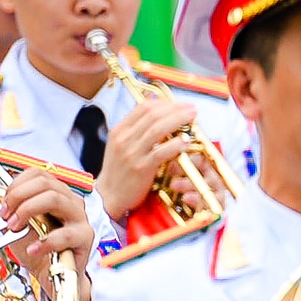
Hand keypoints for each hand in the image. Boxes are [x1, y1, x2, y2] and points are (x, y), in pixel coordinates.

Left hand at [0, 169, 93, 300]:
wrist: (53, 275)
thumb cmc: (38, 249)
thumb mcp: (14, 229)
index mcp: (55, 194)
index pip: (38, 174)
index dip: (16, 185)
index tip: (2, 204)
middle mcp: (69, 201)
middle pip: (45, 183)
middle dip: (18, 197)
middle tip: (4, 216)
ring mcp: (79, 217)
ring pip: (54, 199)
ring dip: (28, 211)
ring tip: (14, 228)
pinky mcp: (85, 237)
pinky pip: (65, 234)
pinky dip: (45, 242)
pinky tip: (32, 248)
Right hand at [94, 99, 198, 223]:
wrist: (108, 196)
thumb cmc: (119, 171)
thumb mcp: (120, 145)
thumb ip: (136, 129)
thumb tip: (155, 108)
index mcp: (119, 131)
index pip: (143, 107)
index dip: (165, 103)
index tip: (180, 105)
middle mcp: (123, 139)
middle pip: (153, 115)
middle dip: (176, 109)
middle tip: (192, 109)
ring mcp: (131, 153)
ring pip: (158, 129)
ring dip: (179, 120)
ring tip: (193, 119)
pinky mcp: (141, 168)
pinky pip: (160, 152)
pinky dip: (175, 144)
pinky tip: (186, 141)